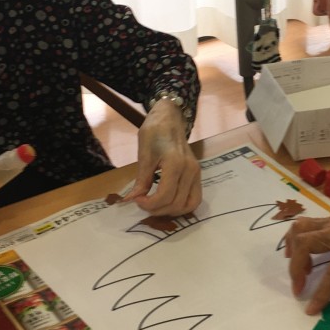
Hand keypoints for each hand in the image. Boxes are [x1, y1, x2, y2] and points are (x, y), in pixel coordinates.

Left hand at [125, 99, 201, 215]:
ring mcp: (196, 174)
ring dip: (171, 211)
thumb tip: (132, 199)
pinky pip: (194, 199)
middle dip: (157, 209)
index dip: (149, 203)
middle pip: (176, 203)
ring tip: (155, 207)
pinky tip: (168, 204)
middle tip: (143, 204)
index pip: (165, 195)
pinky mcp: (197, 176)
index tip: (136, 200)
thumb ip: (141, 180)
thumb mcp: (144, 154)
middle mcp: (190, 171)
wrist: (170, 118)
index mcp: (176, 163)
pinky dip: (182, 206)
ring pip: (189, 205)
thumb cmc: (154, 132)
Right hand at [285, 172, 329, 314]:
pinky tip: (299, 253)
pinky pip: (303, 226)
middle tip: (299, 288)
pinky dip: (295, 241)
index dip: (320, 292)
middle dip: (295, 269)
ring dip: (292, 252)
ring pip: (299, 230)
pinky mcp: (328, 219)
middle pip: (305, 244)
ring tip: (300, 270)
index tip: (311, 308)